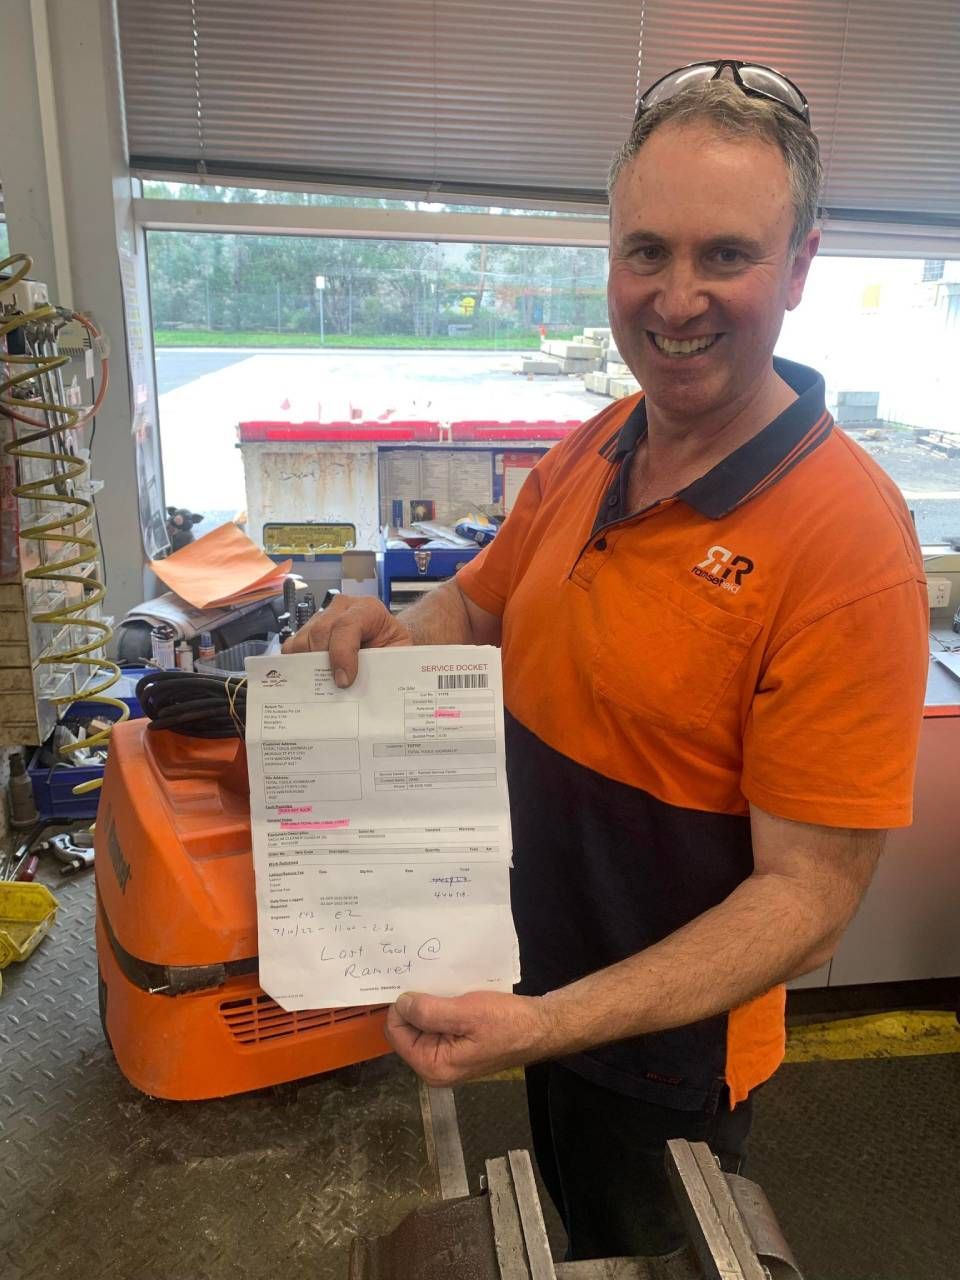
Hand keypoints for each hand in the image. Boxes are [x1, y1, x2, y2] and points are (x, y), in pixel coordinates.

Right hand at [282, 595, 411, 684]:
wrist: (387, 641)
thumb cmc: (392, 647)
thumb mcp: (398, 655)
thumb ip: (385, 666)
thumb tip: (369, 689)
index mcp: (368, 609)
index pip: (347, 625)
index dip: (342, 654)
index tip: (343, 681)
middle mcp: (342, 608)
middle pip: (320, 631)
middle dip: (322, 663)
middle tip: (330, 688)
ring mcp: (323, 616)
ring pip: (303, 639)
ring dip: (308, 665)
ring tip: (321, 684)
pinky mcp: (308, 629)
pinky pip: (293, 645)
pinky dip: (297, 663)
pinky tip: (309, 676)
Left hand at [383, 990, 557, 1086]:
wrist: (541, 1027)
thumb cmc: (507, 1023)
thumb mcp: (466, 1014)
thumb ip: (429, 1012)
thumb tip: (400, 1003)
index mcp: (432, 1066)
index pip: (395, 1032)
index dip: (402, 1007)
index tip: (418, 985)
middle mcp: (435, 1066)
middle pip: (406, 1028)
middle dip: (417, 1005)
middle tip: (435, 983)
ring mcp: (446, 1055)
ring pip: (422, 1022)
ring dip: (431, 1002)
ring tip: (447, 986)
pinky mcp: (457, 1044)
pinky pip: (439, 1021)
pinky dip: (443, 1005)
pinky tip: (456, 993)